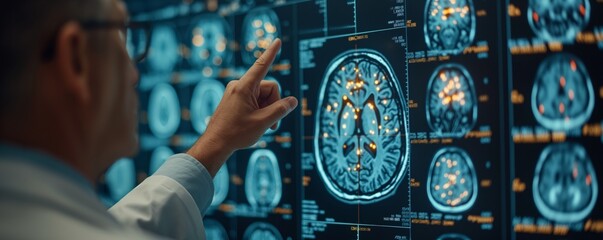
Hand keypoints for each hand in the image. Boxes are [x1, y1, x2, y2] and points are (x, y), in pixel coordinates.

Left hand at [187, 39, 297, 176]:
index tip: (277, 40)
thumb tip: (293, 101)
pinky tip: (255, 124)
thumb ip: (281, 109)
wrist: (215, 144)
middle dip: (273, 104)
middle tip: (270, 124)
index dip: (272, 53)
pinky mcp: (235, 99)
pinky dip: (259, 111)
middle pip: (268, 88)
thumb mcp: (263, 122)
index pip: (262, 65)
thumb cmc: (236, 133)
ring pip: (262, 96)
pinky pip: (254, 100)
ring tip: (261, 126)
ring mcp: (236, 92)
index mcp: (244, 87)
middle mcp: (239, 85)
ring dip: (266, 110)